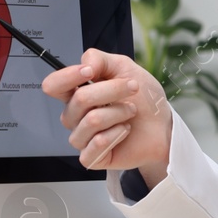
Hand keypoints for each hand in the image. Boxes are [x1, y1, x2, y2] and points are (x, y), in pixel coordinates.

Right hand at [40, 48, 171, 176]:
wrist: (163, 125)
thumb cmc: (144, 99)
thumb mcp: (125, 68)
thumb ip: (100, 59)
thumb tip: (84, 65)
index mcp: (77, 94)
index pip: (54, 85)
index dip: (68, 76)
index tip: (91, 72)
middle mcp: (75, 117)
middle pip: (79, 100)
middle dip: (112, 90)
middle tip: (133, 89)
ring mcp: (82, 138)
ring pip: (92, 121)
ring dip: (119, 112)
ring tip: (131, 112)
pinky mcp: (93, 157)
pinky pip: (96, 145)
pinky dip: (117, 134)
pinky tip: (125, 131)